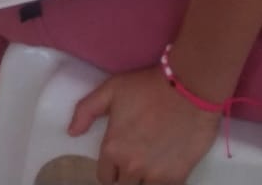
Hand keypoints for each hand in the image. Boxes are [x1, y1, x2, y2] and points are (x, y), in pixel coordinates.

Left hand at [67, 65, 218, 184]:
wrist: (189, 86)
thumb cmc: (149, 86)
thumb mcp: (112, 88)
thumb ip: (86, 110)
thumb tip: (72, 133)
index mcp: (112, 149)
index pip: (104, 175)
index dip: (112, 166)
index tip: (122, 156)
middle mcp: (130, 167)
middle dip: (127, 175)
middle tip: (138, 159)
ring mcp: (153, 175)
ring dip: (144, 180)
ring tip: (152, 165)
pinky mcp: (176, 178)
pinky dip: (163, 182)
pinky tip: (166, 169)